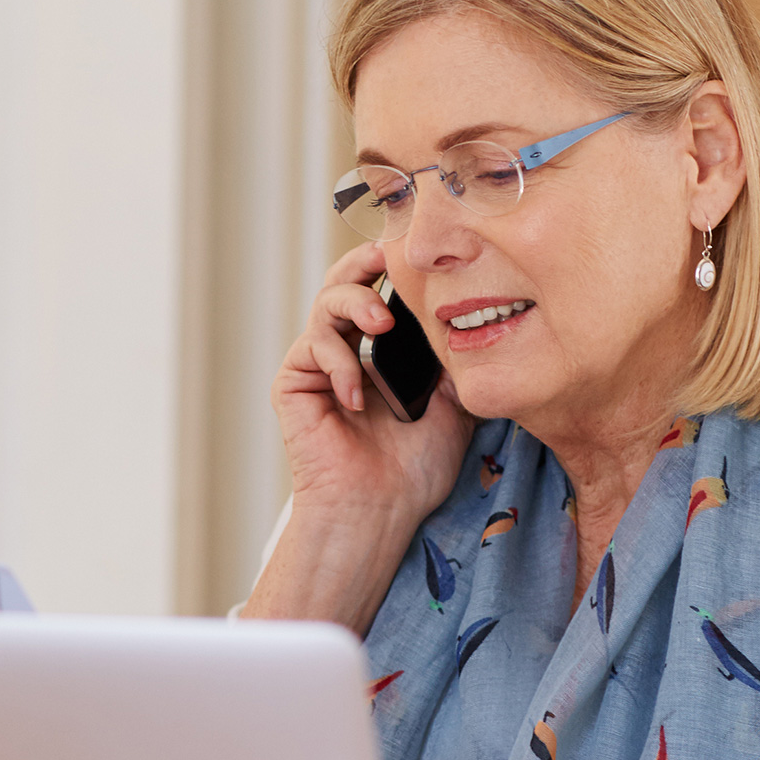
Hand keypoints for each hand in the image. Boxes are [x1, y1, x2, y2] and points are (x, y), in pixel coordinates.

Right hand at [270, 241, 474, 533]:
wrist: (382, 511)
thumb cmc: (415, 470)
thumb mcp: (452, 403)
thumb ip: (451, 358)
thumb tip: (467, 312)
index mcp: (380, 352)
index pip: (380, 290)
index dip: (392, 266)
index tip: (418, 249)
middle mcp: (346, 351)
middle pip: (344, 282)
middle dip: (364, 263)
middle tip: (388, 258)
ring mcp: (318, 367)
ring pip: (325, 304)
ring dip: (354, 303)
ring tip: (382, 325)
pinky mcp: (293, 385)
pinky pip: (310, 349)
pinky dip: (337, 363)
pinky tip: (356, 396)